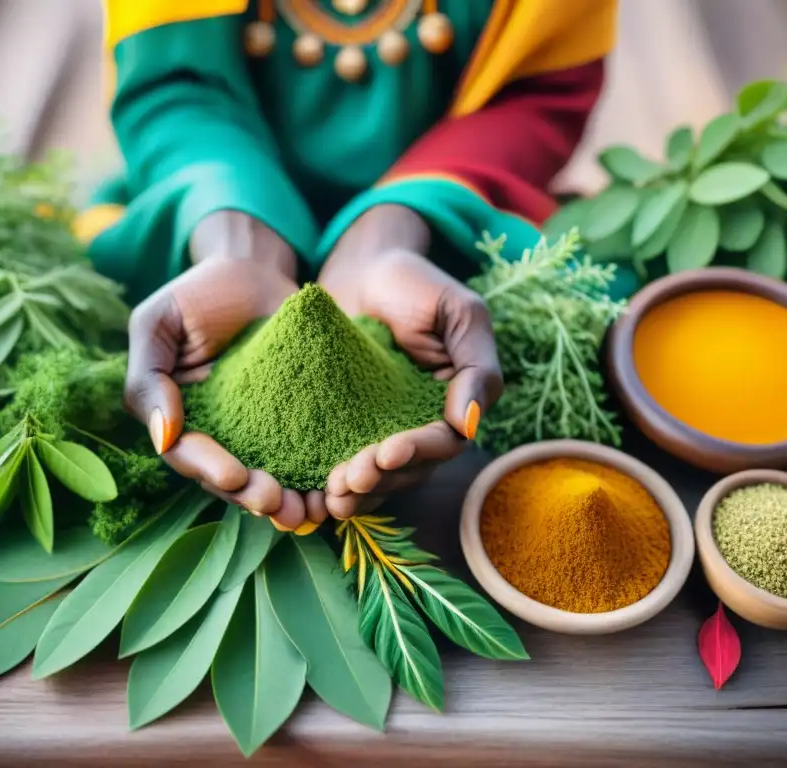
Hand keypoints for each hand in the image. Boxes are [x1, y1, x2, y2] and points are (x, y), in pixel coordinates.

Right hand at [125, 212, 327, 528]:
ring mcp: (259, 433)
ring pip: (271, 477)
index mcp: (180, 421)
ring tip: (311, 509)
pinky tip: (338, 488)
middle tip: (277, 502)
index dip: (210, 471)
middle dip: (253, 496)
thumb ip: (149, 377)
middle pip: (231, 480)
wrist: (254, 269)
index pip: (189, 456)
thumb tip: (163, 437)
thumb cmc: (198, 294)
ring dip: (289, 500)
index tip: (236, 477)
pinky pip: (308, 455)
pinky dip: (320, 476)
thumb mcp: (158, 323)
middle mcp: (219, 437)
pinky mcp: (298, 422)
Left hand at [318, 205, 502, 517]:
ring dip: (356, 490)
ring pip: (376, 475)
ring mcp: (381, 429)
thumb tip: (469, 425)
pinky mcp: (343, 427)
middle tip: (347, 480)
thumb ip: (475, 366)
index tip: (387, 452)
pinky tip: (311, 488)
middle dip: (380, 479)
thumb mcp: (457, 312)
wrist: (359, 269)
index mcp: (452, 406)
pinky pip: (341, 461)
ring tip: (330, 494)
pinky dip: (328, 480)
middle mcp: (420, 426)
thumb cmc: (415, 284)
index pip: (443, 442)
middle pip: (408, 469)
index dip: (418, 452)